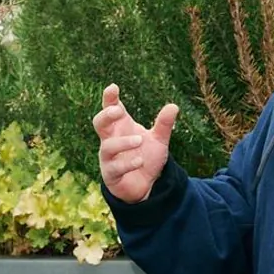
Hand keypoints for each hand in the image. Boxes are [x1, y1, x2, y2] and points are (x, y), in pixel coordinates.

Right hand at [93, 83, 178, 202]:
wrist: (145, 185)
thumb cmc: (146, 157)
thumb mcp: (158, 140)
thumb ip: (163, 125)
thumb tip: (174, 106)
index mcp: (120, 127)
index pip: (111, 109)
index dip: (109, 98)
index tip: (113, 88)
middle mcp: (111, 140)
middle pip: (99, 123)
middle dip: (106, 115)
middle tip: (118, 111)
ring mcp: (109, 157)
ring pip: (107, 146)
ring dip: (123, 142)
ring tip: (140, 140)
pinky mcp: (112, 175)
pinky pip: (115, 168)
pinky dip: (127, 163)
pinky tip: (140, 160)